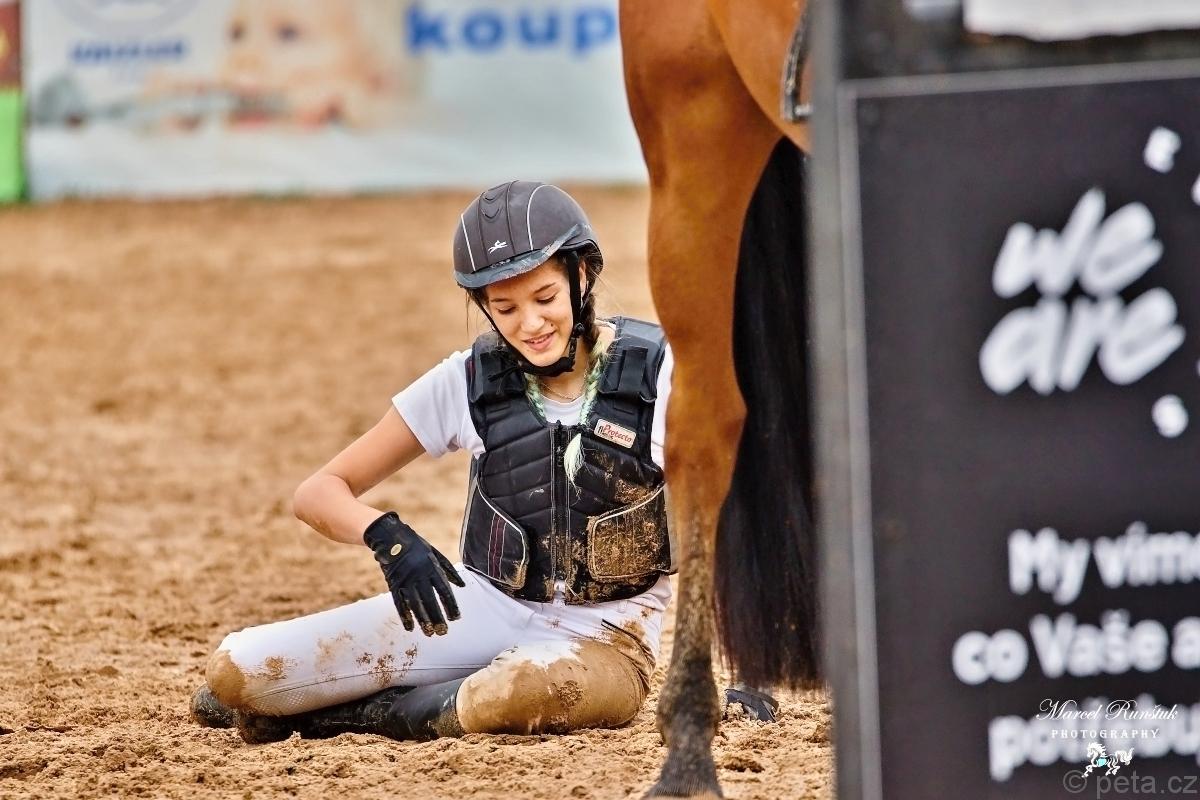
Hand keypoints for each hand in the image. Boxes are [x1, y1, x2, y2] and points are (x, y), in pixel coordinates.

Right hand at [363, 512, 464, 635]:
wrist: (391, 538)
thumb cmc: (417, 547)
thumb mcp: (435, 554)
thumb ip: (448, 570)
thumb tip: (461, 586)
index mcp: (432, 568)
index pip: (444, 591)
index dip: (450, 605)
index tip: (456, 618)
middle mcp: (420, 575)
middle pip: (430, 601)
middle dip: (437, 617)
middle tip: (444, 632)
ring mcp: (406, 580)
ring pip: (415, 605)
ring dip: (423, 620)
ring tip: (429, 633)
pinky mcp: (394, 584)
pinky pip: (399, 603)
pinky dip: (404, 616)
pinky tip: (410, 627)